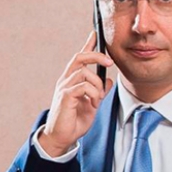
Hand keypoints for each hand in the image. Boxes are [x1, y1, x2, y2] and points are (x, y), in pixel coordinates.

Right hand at [38, 31, 113, 155]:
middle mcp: (66, 80)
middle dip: (96, 55)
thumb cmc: (73, 121)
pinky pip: (83, 86)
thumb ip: (99, 91)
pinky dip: (94, 93)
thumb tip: (108, 79)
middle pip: (80, 57)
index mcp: (71, 80)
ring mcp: (64, 87)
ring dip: (97, 85)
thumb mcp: (92, 104)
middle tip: (110, 61)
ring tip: (98, 99)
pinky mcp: (65, 96)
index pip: (80, 58)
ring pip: (85, 73)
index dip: (87, 44)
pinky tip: (94, 103)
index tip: (95, 33)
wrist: (61, 138)